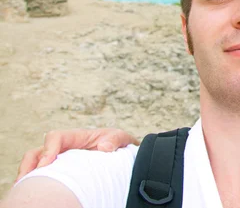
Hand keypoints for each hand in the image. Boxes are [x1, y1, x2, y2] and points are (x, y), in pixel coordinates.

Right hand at [15, 128, 138, 182]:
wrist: (122, 155)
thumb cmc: (117, 144)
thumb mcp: (121, 138)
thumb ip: (115, 139)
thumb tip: (104, 147)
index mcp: (77, 137)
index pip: (56, 137)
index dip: (48, 149)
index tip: (46, 164)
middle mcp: (64, 148)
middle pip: (38, 152)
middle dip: (29, 165)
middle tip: (26, 181)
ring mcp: (60, 161)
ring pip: (35, 165)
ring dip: (29, 175)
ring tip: (26, 189)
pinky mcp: (60, 172)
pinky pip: (44, 177)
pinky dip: (36, 184)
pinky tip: (38, 193)